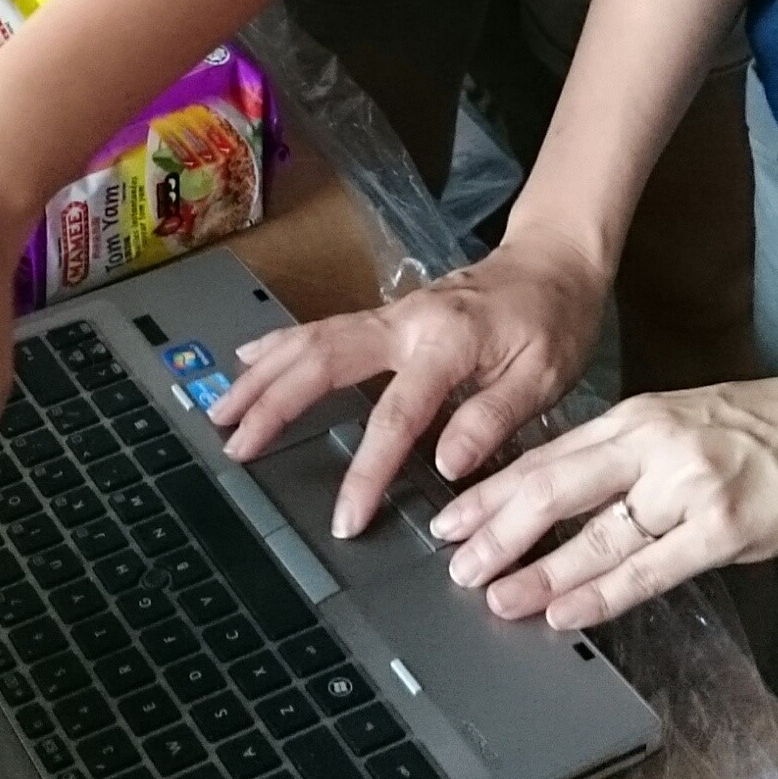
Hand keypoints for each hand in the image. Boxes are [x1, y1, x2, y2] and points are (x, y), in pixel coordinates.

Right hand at [208, 236, 613, 539]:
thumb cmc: (555, 319)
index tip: (345, 519)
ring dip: (263, 373)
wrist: (554, 259)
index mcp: (447, 343)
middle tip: (235, 445)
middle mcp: (406, 321)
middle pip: (324, 361)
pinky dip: (282, 345)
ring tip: (222, 408)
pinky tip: (250, 360)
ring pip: (312, 338)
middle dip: (275, 404)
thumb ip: (493, 418)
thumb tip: (443, 466)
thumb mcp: (546, 375)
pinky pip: (323, 328)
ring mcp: (390, 313)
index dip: (366, 471)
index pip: (395, 416)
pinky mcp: (386, 314)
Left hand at [428, 373, 777, 633]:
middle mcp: (653, 445)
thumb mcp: (684, 418)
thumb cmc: (771, 428)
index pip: (546, 456)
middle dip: (495, 530)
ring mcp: (687, 486)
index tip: (452, 518)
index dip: (492, 491)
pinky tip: (564, 611)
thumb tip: (563, 496)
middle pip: (552, 488)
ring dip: (537, 569)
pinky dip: (600, 593)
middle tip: (453, 563)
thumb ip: (626, 452)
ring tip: (492, 594)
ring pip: (593, 534)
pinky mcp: (722, 529)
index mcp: (637, 416)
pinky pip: (647, 568)